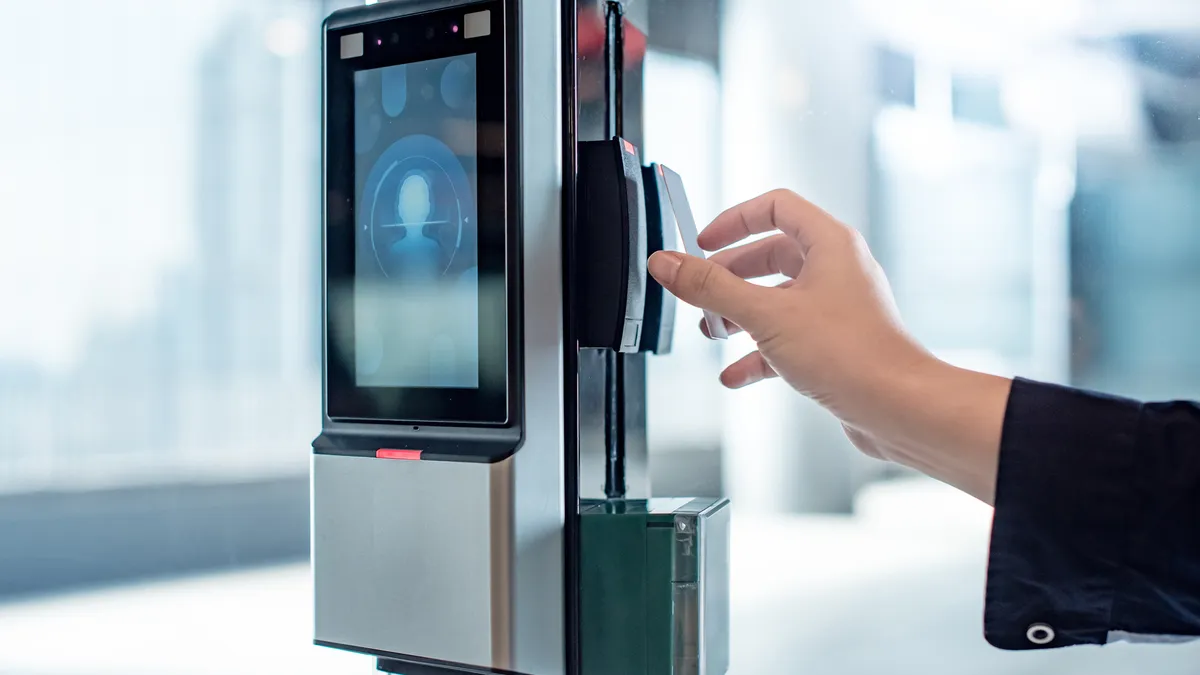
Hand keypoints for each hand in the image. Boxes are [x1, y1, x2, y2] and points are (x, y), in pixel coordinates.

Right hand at [647, 190, 1010, 502]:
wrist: (898, 407)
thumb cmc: (853, 355)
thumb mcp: (764, 314)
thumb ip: (710, 287)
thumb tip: (669, 264)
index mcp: (830, 244)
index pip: (775, 207)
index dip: (734, 220)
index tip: (703, 241)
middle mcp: (838, 271)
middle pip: (771, 255)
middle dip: (730, 276)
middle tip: (700, 293)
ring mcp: (838, 309)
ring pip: (777, 299)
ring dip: (740, 315)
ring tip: (714, 332)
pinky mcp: (837, 346)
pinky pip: (788, 339)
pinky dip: (758, 352)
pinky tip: (736, 373)